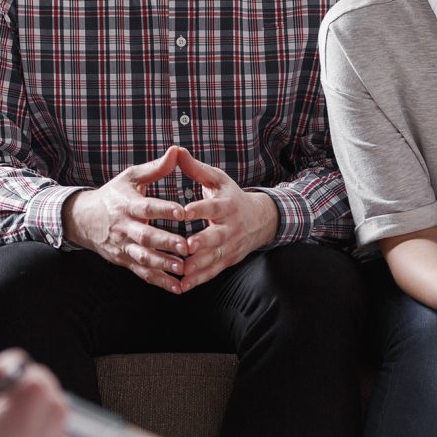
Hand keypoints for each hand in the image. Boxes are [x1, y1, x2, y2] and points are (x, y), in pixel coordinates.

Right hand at [63, 146, 189, 292]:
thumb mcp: (130, 178)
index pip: (147, 207)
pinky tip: (177, 287)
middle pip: (145, 236)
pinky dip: (159, 281)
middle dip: (166, 242)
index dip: (164, 209)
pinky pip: (142, 273)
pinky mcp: (124, 260)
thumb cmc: (113, 195)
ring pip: (143, 258)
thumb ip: (155, 168)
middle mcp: (124, 227)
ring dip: (163, 265)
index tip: (182, 211)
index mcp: (128, 205)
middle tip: (187, 246)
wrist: (84, 219)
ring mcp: (123, 246)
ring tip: (182, 268)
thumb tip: (176, 151)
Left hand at [173, 147, 278, 292]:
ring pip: (214, 258)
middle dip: (202, 242)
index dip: (198, 209)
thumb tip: (176, 150)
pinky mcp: (228, 260)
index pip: (212, 207)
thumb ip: (196, 168)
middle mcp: (230, 227)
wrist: (260, 219)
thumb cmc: (231, 196)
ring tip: (181, 272)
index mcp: (226, 205)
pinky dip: (198, 280)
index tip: (183, 211)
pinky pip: (213, 272)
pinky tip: (182, 286)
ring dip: (198, 266)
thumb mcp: (217, 179)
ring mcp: (230, 246)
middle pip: (216, 236)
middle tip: (186, 246)